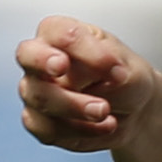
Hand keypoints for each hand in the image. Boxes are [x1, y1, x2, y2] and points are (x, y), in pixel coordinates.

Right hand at [18, 15, 156, 150]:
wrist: (133, 113)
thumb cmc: (125, 79)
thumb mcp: (129, 66)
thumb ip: (114, 64)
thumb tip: (109, 69)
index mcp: (60, 34)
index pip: (58, 31)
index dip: (82, 47)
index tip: (113, 66)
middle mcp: (40, 60)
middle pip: (28, 56)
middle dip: (45, 62)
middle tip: (64, 69)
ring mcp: (36, 91)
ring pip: (38, 97)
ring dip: (73, 106)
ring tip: (105, 111)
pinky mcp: (40, 122)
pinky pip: (46, 129)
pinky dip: (78, 130)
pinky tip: (104, 127)